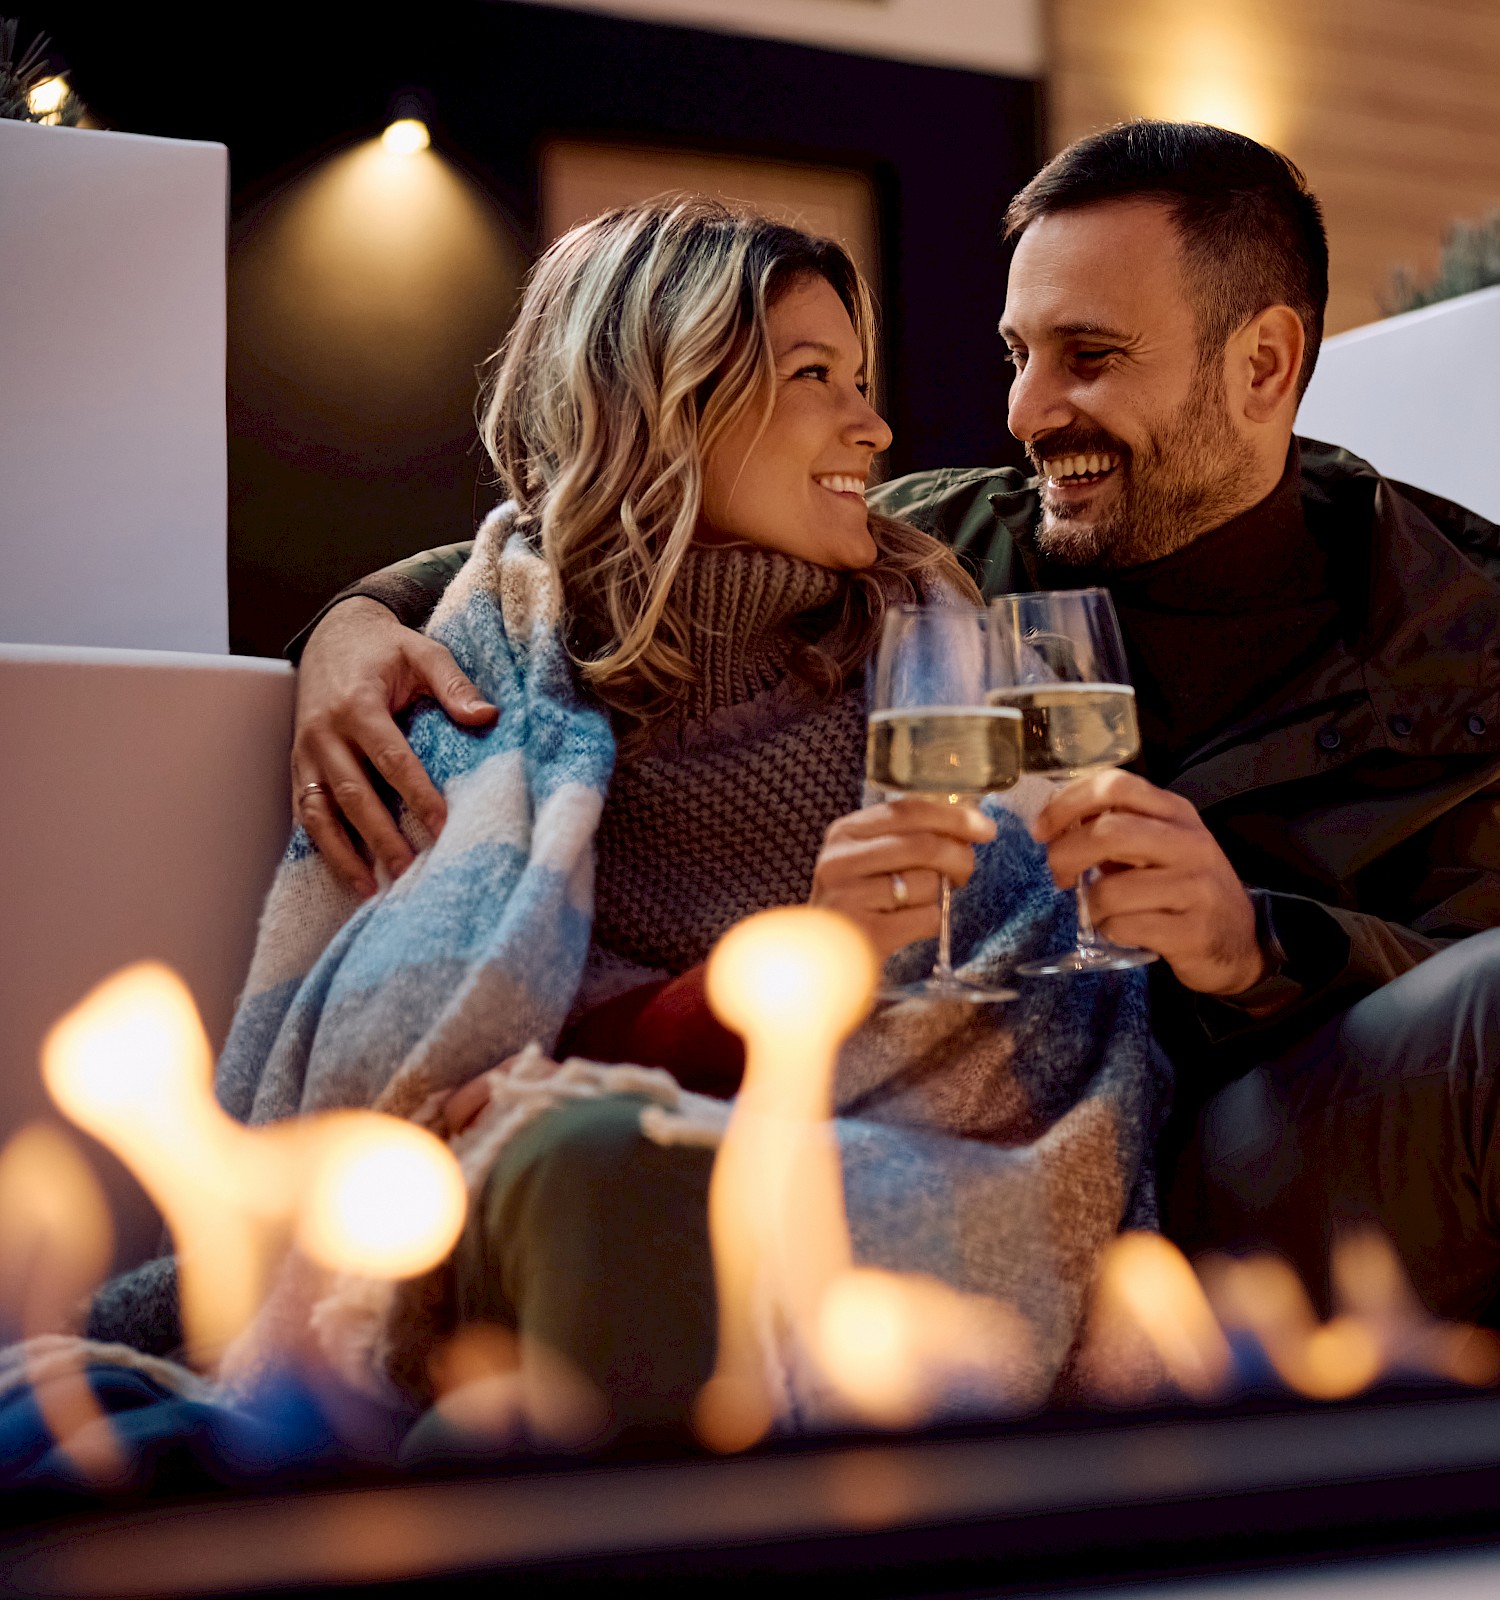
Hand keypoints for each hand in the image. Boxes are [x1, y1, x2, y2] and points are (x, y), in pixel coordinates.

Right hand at [292, 598, 497, 894]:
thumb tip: (487, 717)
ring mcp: (305, 753)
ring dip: (343, 854)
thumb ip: (453, 684)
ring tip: (372, 889)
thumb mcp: (423, 651)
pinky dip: (323, 846)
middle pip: (352, 793)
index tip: (443, 827)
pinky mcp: (298, 767)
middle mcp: (324, 733)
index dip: (417, 795)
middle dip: (381, 836)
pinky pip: (306, 811)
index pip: (390, 759)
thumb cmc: (384, 649)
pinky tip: (347, 874)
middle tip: (410, 871)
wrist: (332, 636)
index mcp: (357, 705)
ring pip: (319, 810)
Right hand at [810, 797, 996, 960]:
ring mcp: (849, 896)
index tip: (985, 828)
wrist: (822, 958)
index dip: (953, 817)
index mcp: (845, 832)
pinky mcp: (865, 932)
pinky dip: (928, 922)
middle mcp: (840, 859)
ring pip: (926, 883)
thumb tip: (969, 826)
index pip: (908, 810)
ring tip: (916, 904)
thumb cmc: (857, 903)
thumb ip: (907, 837)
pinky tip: (908, 926)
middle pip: (923, 845)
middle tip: (964, 872)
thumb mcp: (870, 860)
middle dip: (958, 857)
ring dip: (936, 896)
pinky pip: (924, 918)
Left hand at [1032, 769, 1265, 994]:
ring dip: (1091, 905)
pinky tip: (1122, 930)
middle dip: (1065, 855)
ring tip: (1102, 910)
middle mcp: (1189, 843)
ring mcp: (1195, 887)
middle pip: (1108, 833)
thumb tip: (1056, 824)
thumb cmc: (1185, 888)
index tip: (1042, 829)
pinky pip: (1124, 927)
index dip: (1067, 803)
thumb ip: (1116, 829)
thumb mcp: (1160, 846)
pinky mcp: (1192, 931)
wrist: (1240, 942)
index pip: (1115, 786)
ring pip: (1110, 890)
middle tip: (1058, 874)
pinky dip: (1109, 930)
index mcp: (1176, 813)